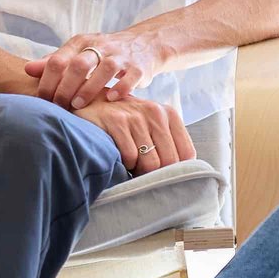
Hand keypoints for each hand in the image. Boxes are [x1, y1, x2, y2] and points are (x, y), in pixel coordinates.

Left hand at [23, 30, 163, 109]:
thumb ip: (54, 61)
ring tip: (78, 104)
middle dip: (65, 87)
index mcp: (82, 42)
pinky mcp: (139, 67)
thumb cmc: (104, 52)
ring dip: (89, 88)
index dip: (47, 81)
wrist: (144, 43)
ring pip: (104, 68)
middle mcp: (101, 46)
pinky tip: (110, 99)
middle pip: (79, 64)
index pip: (58, 60)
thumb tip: (27, 70)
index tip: (42, 99)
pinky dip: (120, 88)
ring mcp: (121, 56)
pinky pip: (130, 77)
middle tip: (59, 105)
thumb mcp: (79, 52)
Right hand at [78, 95, 194, 175]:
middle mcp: (155, 112)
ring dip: (139, 170)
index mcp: (170, 114)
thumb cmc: (126, 122)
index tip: (163, 174)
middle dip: (156, 174)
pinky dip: (124, 164)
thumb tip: (181, 175)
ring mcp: (135, 116)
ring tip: (130, 163)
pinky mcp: (116, 121)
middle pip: (169, 161)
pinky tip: (118, 156)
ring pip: (150, 163)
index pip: (187, 154)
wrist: (91, 103)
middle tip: (143, 172)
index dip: (176, 170)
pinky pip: (129, 157)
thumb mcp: (151, 125)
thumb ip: (168, 144)